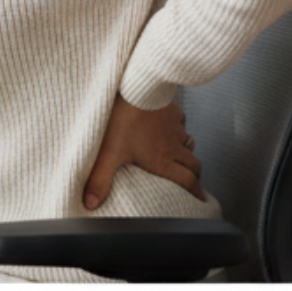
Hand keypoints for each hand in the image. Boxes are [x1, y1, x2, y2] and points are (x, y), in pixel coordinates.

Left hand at [82, 93, 204, 209]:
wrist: (135, 87)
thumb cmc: (122, 119)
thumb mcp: (108, 153)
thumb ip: (100, 180)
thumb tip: (90, 203)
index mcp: (161, 160)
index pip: (186, 181)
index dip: (196, 193)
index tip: (201, 200)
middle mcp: (172, 145)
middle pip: (193, 164)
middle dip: (194, 174)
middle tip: (193, 181)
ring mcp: (174, 127)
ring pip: (189, 143)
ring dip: (187, 152)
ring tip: (181, 156)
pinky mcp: (172, 110)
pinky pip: (181, 121)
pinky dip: (179, 127)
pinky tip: (169, 125)